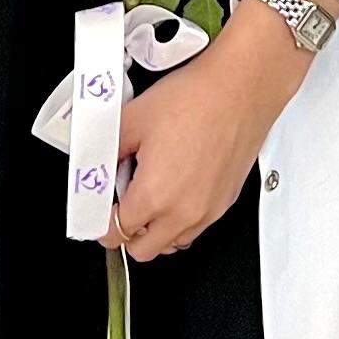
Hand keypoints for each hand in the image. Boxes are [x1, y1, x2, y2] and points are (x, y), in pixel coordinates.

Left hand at [112, 0, 319, 259]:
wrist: (241, 88)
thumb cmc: (196, 99)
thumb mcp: (133, 119)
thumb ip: (107, 149)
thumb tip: (97, 164)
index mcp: (154, 196)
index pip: (116, 232)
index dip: (101, 222)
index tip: (99, 210)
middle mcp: (183, 213)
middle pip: (142, 250)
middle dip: (125, 232)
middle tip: (120, 202)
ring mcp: (207, 212)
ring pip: (171, 244)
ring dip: (154, 229)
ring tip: (149, 192)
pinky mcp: (225, 203)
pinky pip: (195, 228)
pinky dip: (179, 220)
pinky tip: (174, 187)